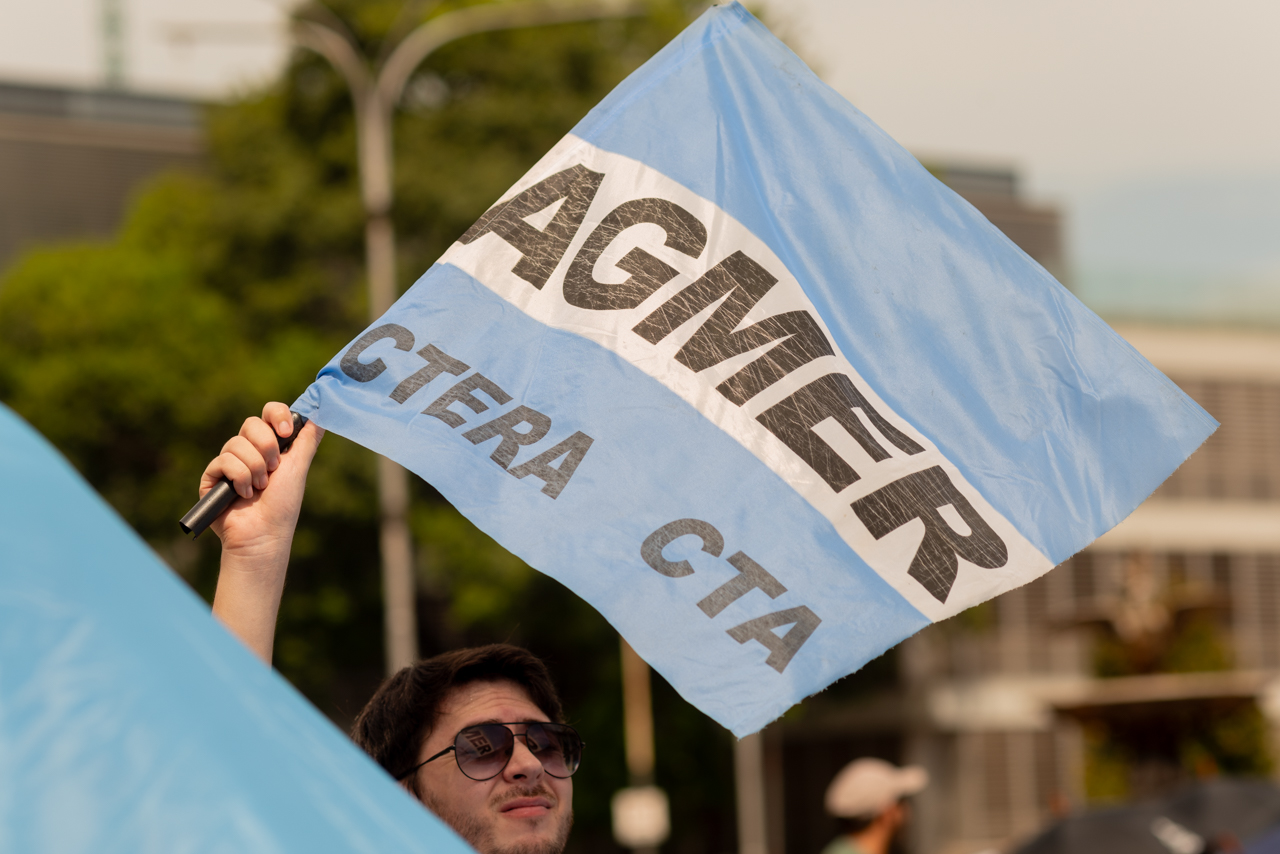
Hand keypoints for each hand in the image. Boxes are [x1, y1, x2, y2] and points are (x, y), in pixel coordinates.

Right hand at [200, 401, 323, 562]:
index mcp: (271, 445)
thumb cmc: (284, 504)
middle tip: (273, 469)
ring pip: (236, 443)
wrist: (264, 532)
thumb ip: (307, 438)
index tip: (286, 432)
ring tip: (260, 488)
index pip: (269, 412)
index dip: (277, 415)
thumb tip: (318, 414)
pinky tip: (243, 494)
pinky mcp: (212, 476)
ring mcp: (229, 463)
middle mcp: (249, 450)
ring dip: (254, 468)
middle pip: (251, 423)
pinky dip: (239, 478)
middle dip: (267, 447)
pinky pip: (223, 461)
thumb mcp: (299, 466)